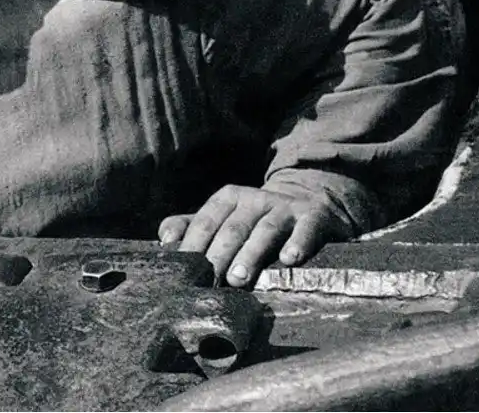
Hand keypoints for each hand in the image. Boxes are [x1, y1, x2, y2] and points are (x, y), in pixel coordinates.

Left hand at [157, 184, 350, 287]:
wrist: (310, 197)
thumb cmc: (256, 217)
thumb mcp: (224, 216)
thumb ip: (192, 225)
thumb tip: (165, 240)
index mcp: (229, 198)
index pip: (207, 220)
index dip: (195, 243)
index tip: (185, 269)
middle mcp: (255, 199)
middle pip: (234, 228)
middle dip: (220, 254)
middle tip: (211, 281)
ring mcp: (286, 207)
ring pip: (265, 230)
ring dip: (251, 254)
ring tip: (238, 279)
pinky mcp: (314, 217)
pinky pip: (306, 229)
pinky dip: (298, 243)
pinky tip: (289, 260)